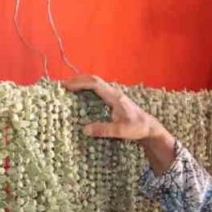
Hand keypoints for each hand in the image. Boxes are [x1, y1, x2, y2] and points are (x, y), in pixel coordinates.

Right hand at [62, 75, 176, 172]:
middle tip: (62, 85)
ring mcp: (113, 94)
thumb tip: (84, 130)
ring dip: (81, 82)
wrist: (149, 127)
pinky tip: (79, 93)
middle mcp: (113, 92)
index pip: (94, 84)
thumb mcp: (121, 131)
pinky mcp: (112, 99)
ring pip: (95, 82)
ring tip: (67, 87)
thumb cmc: (137, 128)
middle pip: (93, 79)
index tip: (66, 87)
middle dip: (77, 80)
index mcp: (114, 96)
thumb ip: (104, 130)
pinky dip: (86, 88)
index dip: (79, 83)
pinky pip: (97, 89)